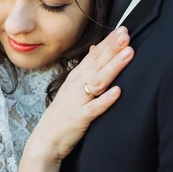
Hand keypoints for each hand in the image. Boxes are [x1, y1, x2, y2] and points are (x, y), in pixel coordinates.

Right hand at [27, 26, 133, 162]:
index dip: (109, 43)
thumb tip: (96, 49)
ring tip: (128, 53)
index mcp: (76, 78)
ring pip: (98, 81)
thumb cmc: (61, 115)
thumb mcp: (72, 88)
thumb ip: (85, 69)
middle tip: (127, 34)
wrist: (44, 142)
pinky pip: (94, 109)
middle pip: (98, 64)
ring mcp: (78, 102)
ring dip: (114, 67)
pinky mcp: (79, 119)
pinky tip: (117, 92)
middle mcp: (77, 86)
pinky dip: (105, 100)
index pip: (94, 56)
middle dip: (113, 48)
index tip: (123, 29)